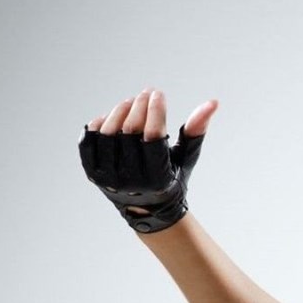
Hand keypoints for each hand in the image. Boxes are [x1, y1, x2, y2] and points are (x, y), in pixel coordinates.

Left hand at [79, 85, 215, 234]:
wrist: (147, 209)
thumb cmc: (170, 176)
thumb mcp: (185, 158)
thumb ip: (196, 131)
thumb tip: (213, 102)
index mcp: (157, 179)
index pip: (153, 137)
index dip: (156, 111)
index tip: (158, 94)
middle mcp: (130, 181)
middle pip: (130, 131)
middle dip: (139, 106)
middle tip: (146, 93)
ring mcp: (108, 178)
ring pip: (108, 133)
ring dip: (119, 111)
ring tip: (130, 101)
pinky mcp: (92, 173)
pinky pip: (89, 141)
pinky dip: (99, 124)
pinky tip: (111, 115)